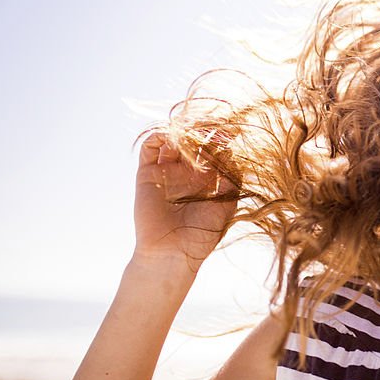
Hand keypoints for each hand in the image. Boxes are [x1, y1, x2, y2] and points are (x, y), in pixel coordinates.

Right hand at [133, 130, 238, 272]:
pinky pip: (150, 147)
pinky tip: (173, 137)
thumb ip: (232, 177)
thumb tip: (232, 151)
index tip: (231, 131)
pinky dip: (159, 135)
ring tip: (193, 132)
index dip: (222, 138)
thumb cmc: (203, 233)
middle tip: (213, 126)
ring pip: (173, 139)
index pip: (214, 148)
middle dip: (203, 130)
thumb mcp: (227, 202)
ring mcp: (167, 170)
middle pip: (194, 139)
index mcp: (208, 177)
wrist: (173, 253)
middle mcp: (187, 171)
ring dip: (182, 131)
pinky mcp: (147, 173)